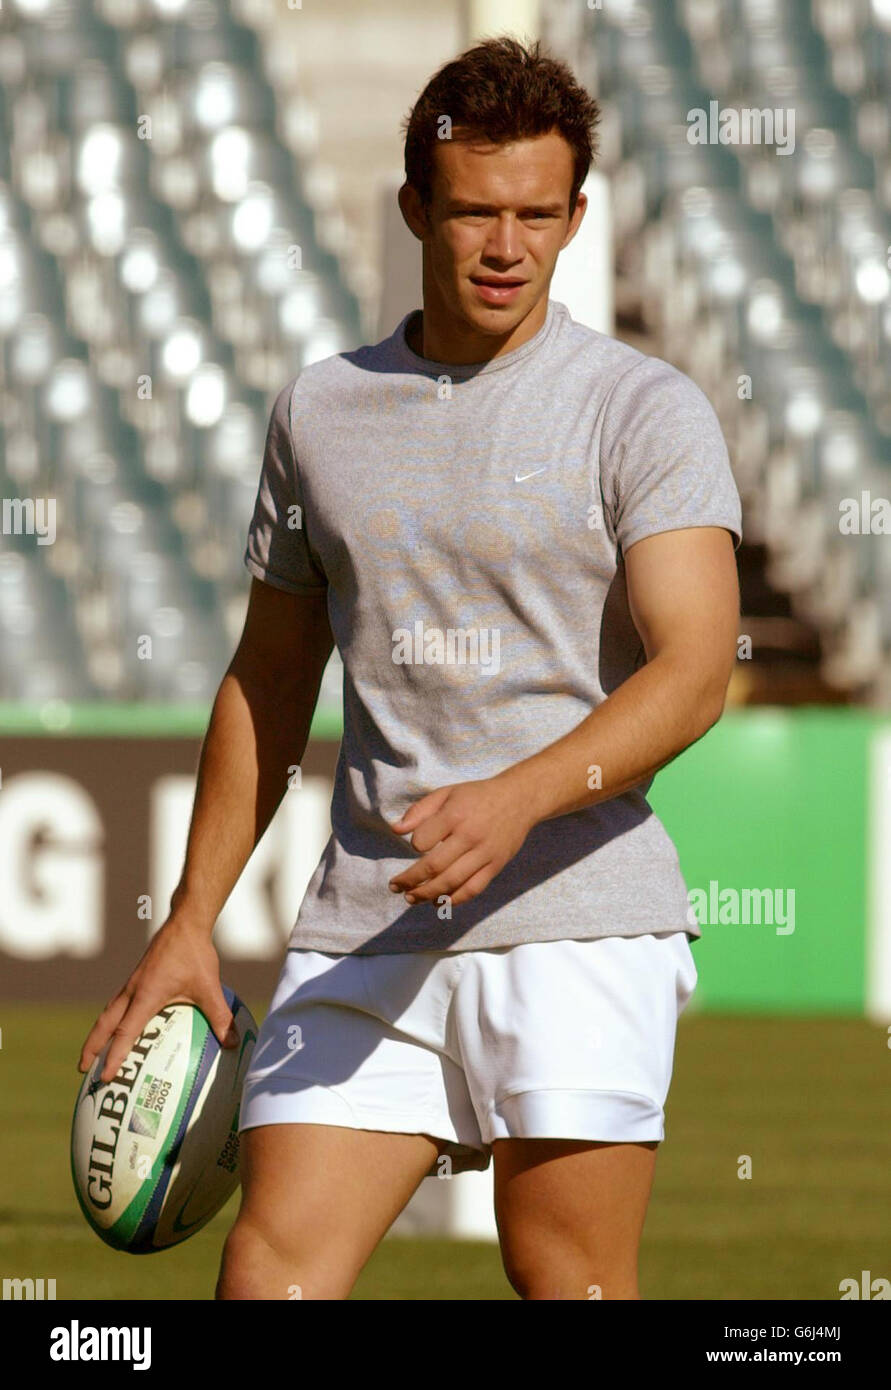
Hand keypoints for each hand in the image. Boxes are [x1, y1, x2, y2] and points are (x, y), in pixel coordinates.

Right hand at [78, 915, 236, 1083]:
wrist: (184, 923)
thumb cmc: (195, 954)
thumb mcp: (209, 986)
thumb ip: (219, 1015)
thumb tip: (230, 1043)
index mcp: (146, 995)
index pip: (126, 1032)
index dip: (114, 1056)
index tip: (105, 1076)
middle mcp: (133, 991)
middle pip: (105, 1024)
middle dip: (92, 1048)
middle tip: (82, 1070)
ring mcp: (132, 983)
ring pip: (107, 1013)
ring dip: (97, 1033)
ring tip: (90, 1053)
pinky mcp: (136, 978)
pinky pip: (117, 1003)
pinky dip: (111, 1019)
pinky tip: (117, 1027)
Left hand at [386, 773, 537, 908]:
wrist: (520, 800)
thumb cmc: (477, 796)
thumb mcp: (447, 793)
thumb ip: (420, 811)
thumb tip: (395, 830)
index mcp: (455, 815)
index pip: (423, 840)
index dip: (414, 845)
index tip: (414, 846)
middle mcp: (469, 836)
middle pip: (434, 866)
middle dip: (411, 880)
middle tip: (395, 887)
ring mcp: (484, 853)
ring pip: (452, 882)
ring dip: (428, 894)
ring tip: (411, 898)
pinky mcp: (495, 866)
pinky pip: (473, 889)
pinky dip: (454, 899)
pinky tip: (439, 902)